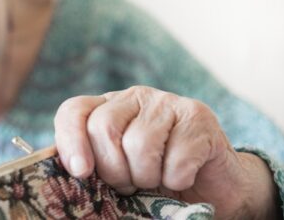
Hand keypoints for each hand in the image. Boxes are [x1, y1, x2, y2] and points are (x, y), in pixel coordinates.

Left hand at [54, 85, 279, 219]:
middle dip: (113, 169)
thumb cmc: (157, 181)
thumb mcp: (116, 172)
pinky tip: (183, 177)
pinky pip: (176, 157)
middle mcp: (135, 97)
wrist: (214, 187)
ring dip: (147, 177)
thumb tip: (69, 171)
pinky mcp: (199, 117)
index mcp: (107, 107)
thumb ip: (91, 165)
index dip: (71, 140)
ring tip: (156, 181)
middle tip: (129, 185)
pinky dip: (176, 179)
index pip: (74, 111)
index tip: (80, 172)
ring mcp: (168, 102)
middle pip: (103, 127)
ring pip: (139, 144)